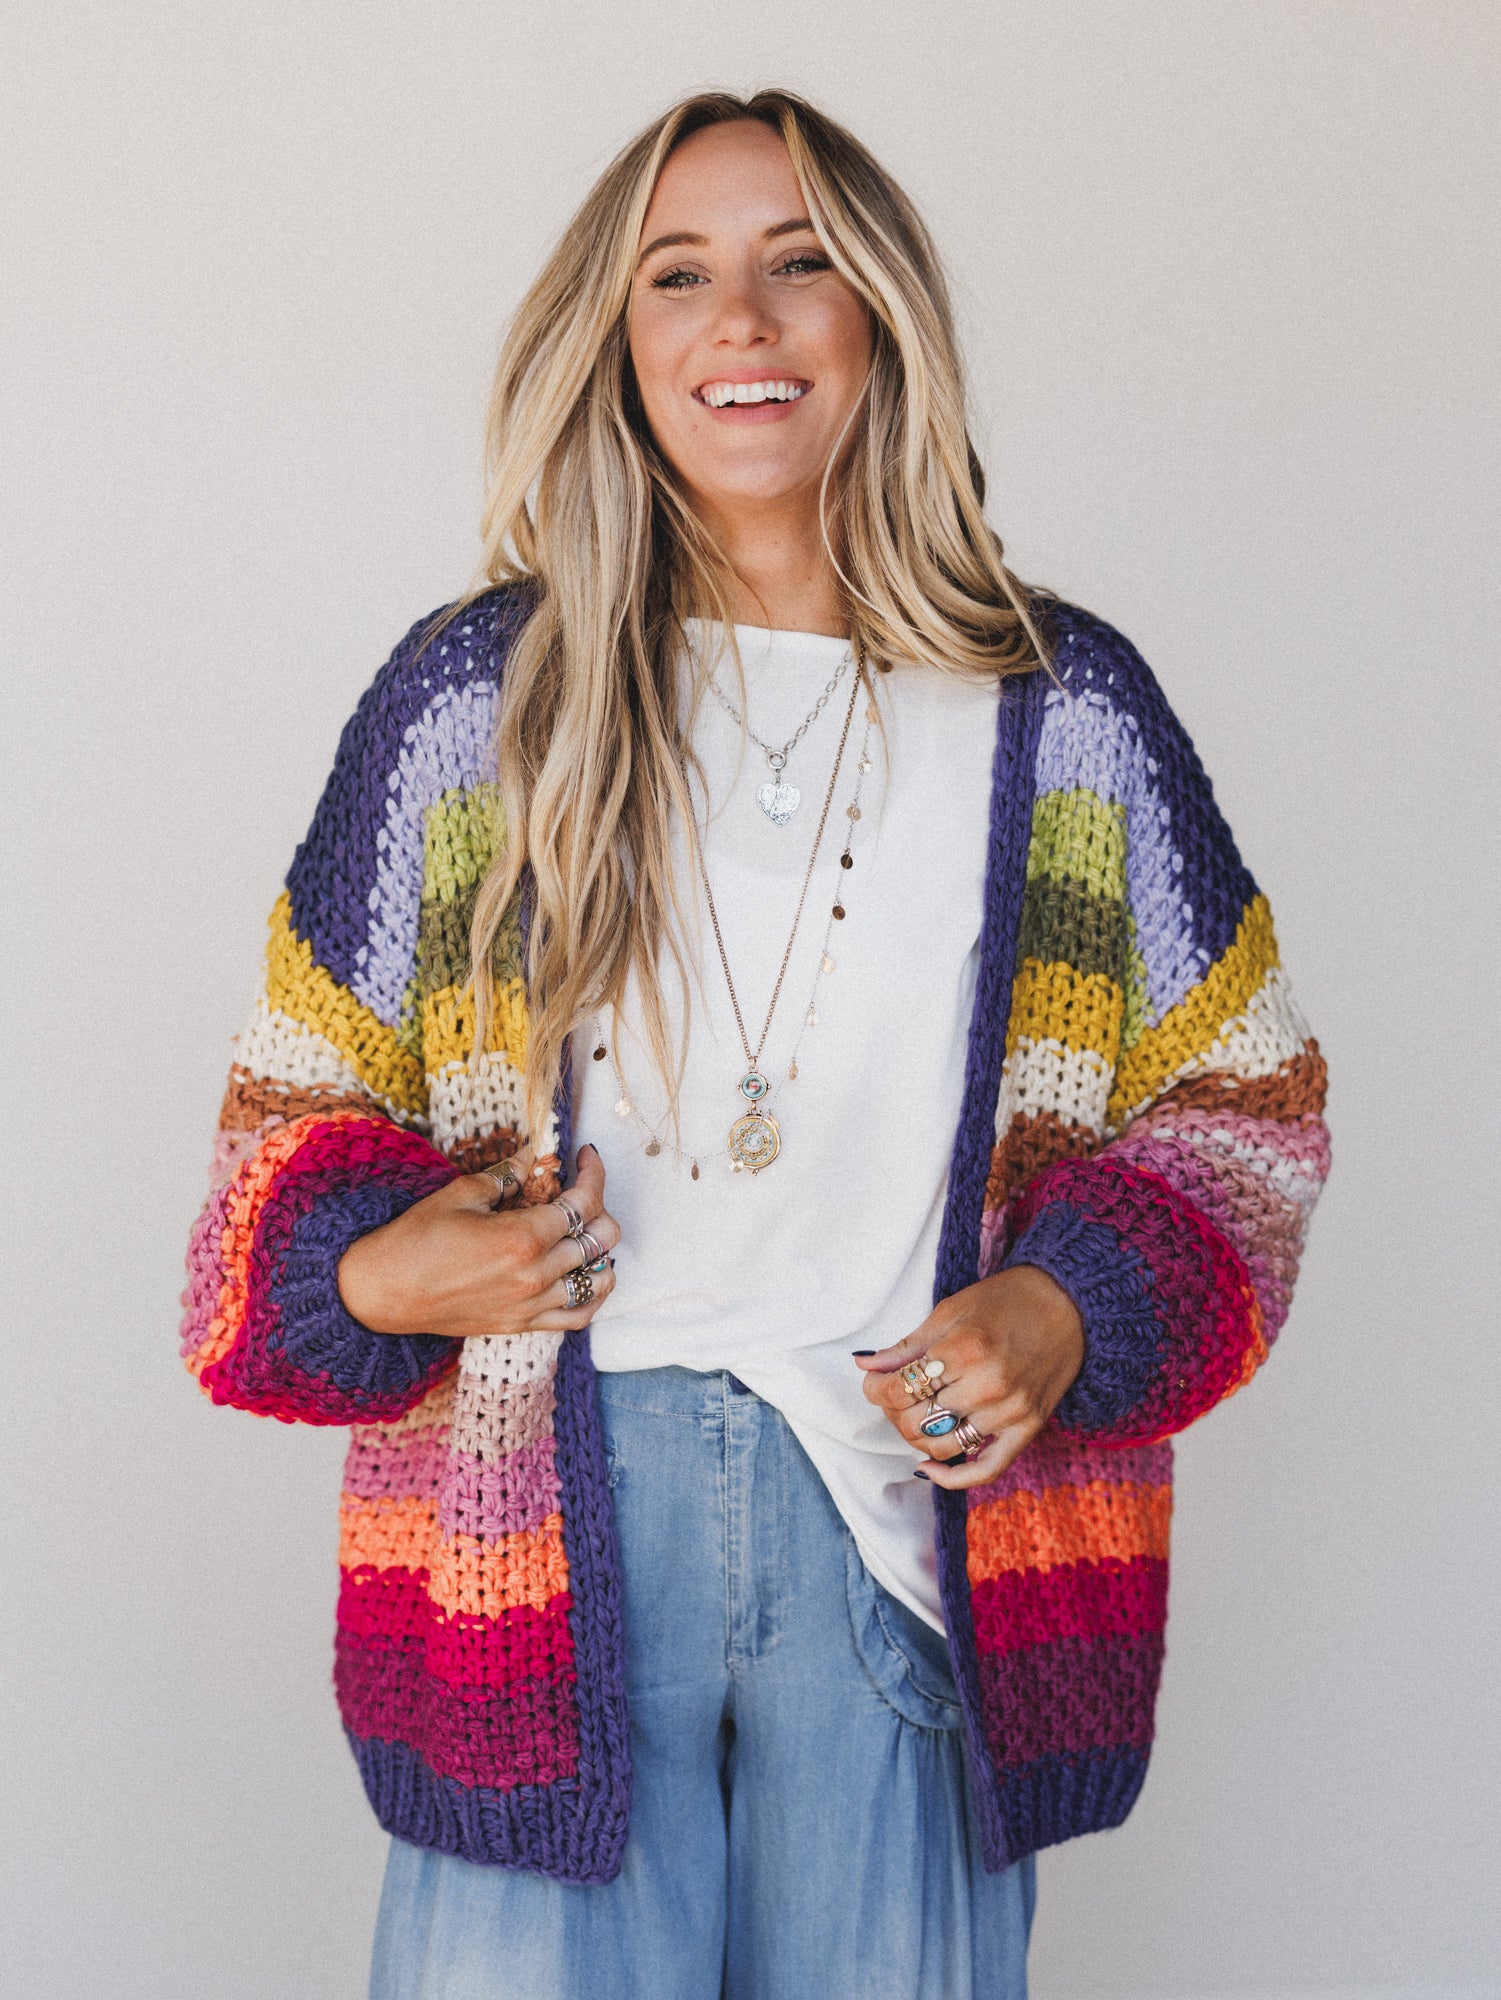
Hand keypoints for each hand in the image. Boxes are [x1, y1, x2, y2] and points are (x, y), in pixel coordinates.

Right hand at [337, 1143, 620, 1339]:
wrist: (383, 1291)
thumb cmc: (415, 1239)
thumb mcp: (461, 1194)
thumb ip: (505, 1175)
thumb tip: (531, 1156)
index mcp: (522, 1237)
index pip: (582, 1201)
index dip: (593, 1172)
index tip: (586, 1157)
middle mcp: (535, 1274)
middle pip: (600, 1239)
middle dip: (600, 1206)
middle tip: (582, 1191)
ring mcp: (531, 1304)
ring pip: (599, 1279)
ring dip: (602, 1251)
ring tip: (586, 1231)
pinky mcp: (521, 1324)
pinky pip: (577, 1316)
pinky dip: (593, 1295)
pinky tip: (589, 1276)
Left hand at [856, 1265, 1084, 1489]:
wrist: (1067, 1304)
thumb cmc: (1005, 1301)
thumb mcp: (950, 1312)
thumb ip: (907, 1346)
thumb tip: (864, 1365)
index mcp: (965, 1350)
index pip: (900, 1390)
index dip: (876, 1389)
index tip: (874, 1381)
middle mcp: (989, 1386)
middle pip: (916, 1422)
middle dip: (892, 1412)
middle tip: (893, 1395)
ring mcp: (1010, 1413)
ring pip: (941, 1447)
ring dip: (915, 1437)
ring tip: (915, 1415)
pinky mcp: (1028, 1430)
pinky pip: (986, 1471)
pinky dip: (951, 1478)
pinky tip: (928, 1468)